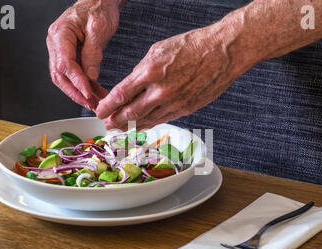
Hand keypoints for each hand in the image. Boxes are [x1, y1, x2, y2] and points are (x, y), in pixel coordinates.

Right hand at [46, 0, 119, 109]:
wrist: (99, 1)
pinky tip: (96, 94)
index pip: (65, 64)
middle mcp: (56, 44)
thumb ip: (93, 53)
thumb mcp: (99, 29)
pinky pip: (75, 74)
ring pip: (66, 78)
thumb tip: (90, 76)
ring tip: (96, 103)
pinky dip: (86, 86)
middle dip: (76, 93)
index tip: (88, 94)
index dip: (77, 81)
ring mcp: (62, 50)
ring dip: (81, 92)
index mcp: (60, 34)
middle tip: (91, 105)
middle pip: (60, 75)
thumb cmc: (98, 8)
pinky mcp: (71, 55)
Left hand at [96, 21, 253, 129]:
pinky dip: (149, 124)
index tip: (99, 111)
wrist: (222, 52)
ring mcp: (174, 102)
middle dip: (115, 121)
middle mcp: (160, 90)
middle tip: (106, 124)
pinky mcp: (186, 109)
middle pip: (130, 112)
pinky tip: (142, 125)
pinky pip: (162, 120)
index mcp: (150, 71)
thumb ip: (142, 71)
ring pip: (146, 120)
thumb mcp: (158, 50)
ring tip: (120, 128)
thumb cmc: (192, 46)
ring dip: (131, 126)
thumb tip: (130, 87)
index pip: (121, 94)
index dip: (107, 106)